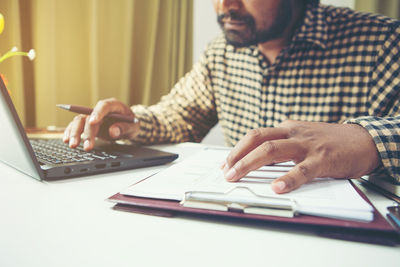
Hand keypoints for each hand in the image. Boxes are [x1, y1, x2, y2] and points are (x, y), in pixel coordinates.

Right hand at [63, 98, 138, 150]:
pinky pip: (76, 126)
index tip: (93, 122)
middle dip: (86, 132)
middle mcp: (100, 109)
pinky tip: (66, 140)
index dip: (98, 112)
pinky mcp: (87, 123)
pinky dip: (70, 132)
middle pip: (89, 117)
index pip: (104, 106)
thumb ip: (124, 128)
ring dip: (75, 133)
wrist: (128, 125)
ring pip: (79, 121)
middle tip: (87, 146)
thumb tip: (113, 131)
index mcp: (114, 106)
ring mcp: (92, 116)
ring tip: (73, 145)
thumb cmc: (131, 123)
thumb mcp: (133, 127)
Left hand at [222, 120, 379, 193]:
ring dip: (250, 163)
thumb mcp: (301, 138)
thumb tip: (256, 162)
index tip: (225, 163)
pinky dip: (288, 179)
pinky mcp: (323, 159)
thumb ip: (282, 147)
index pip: (255, 135)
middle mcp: (293, 133)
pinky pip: (302, 169)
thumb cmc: (329, 142)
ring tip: (236, 176)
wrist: (363, 140)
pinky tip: (277, 188)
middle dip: (238, 156)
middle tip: (226, 172)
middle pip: (258, 140)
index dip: (237, 149)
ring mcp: (307, 145)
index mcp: (287, 128)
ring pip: (272, 150)